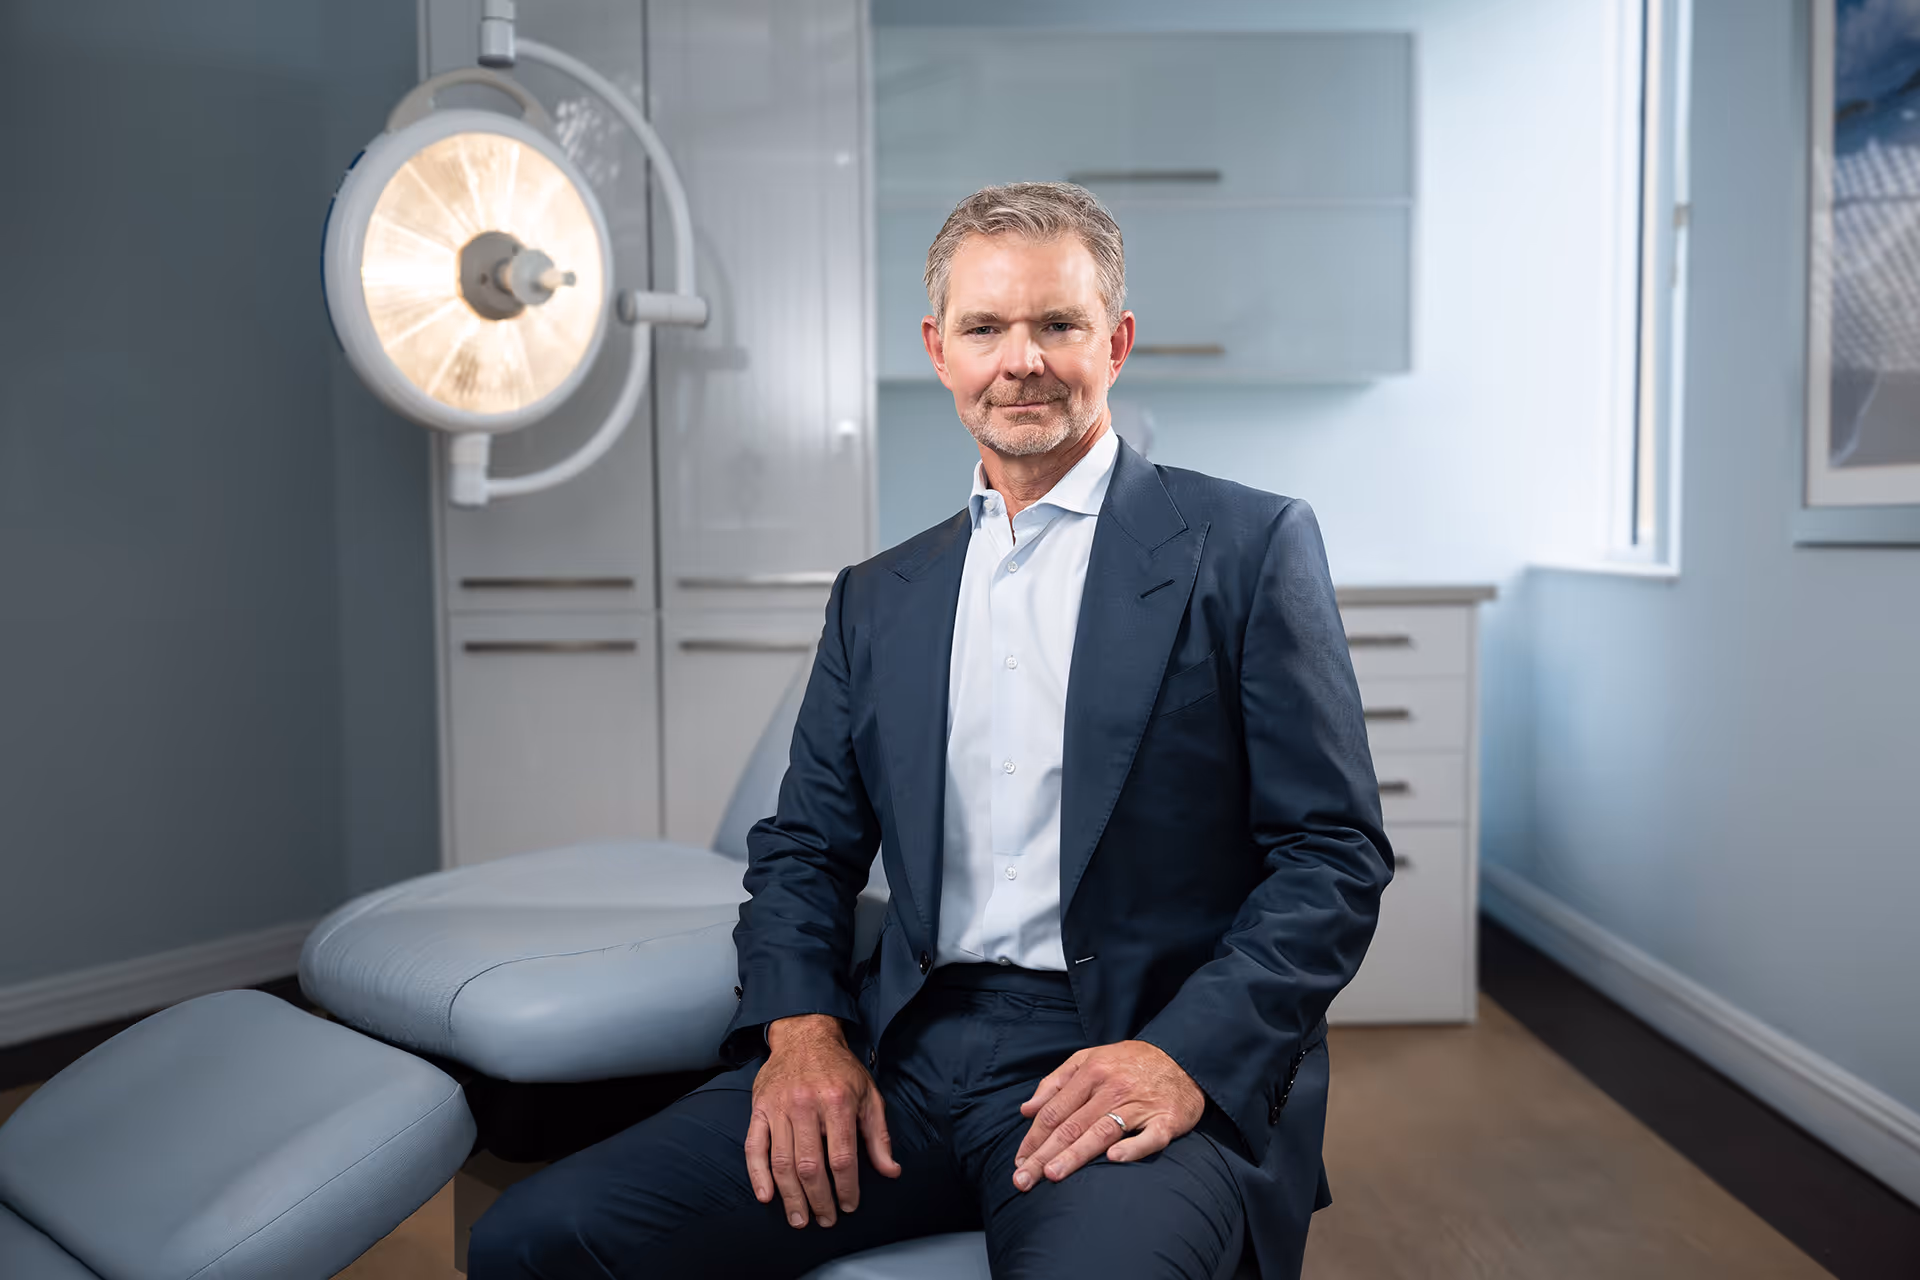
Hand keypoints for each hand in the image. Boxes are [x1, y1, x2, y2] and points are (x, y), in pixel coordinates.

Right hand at [747, 1014, 900, 1228]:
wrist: (804, 1034)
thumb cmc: (840, 1069)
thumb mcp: (869, 1095)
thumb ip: (878, 1136)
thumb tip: (891, 1171)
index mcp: (837, 1101)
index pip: (842, 1157)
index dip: (847, 1188)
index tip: (850, 1206)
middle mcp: (806, 1105)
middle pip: (810, 1166)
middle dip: (819, 1200)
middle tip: (826, 1220)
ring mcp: (779, 1108)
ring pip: (782, 1163)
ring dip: (791, 1197)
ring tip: (800, 1219)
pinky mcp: (759, 1109)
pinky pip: (754, 1147)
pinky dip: (758, 1176)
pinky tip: (767, 1197)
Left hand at [1012, 1040, 1204, 1190]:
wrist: (1183, 1057)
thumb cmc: (1128, 1062)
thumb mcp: (1088, 1059)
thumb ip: (1055, 1082)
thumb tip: (1026, 1110)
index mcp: (1091, 1073)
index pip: (1054, 1111)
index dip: (1034, 1138)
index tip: (1019, 1162)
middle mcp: (1113, 1088)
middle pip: (1072, 1125)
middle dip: (1044, 1155)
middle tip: (1023, 1179)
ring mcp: (1141, 1104)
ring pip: (1102, 1132)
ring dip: (1076, 1155)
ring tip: (1053, 1176)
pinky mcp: (1167, 1120)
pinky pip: (1150, 1137)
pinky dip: (1132, 1148)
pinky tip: (1112, 1160)